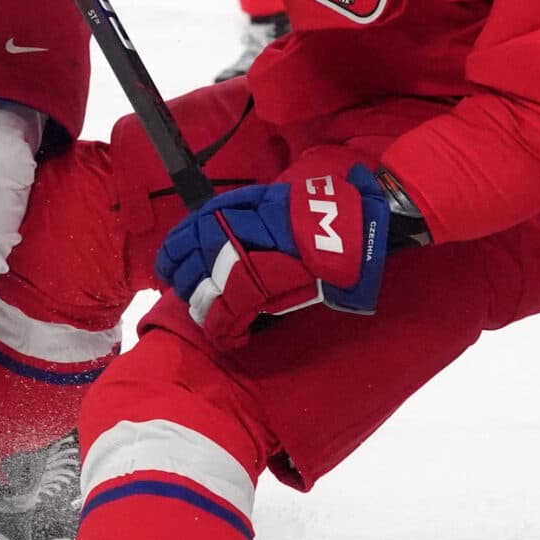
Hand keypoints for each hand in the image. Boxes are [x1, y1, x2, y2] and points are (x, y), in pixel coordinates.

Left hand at [155, 165, 390, 350]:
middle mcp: (244, 225)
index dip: (178, 247)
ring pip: (207, 284)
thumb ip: (256, 214)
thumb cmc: (333, 214)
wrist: (367, 223)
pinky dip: (225, 328)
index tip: (172, 263)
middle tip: (186, 293)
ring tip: (207, 316)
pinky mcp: (267, 283)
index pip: (195, 224)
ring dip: (202, 305)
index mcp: (247, 204)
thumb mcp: (285, 203)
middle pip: (194, 255)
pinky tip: (231, 336)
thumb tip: (224, 236)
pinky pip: (231, 310)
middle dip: (185, 278)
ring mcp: (254, 254)